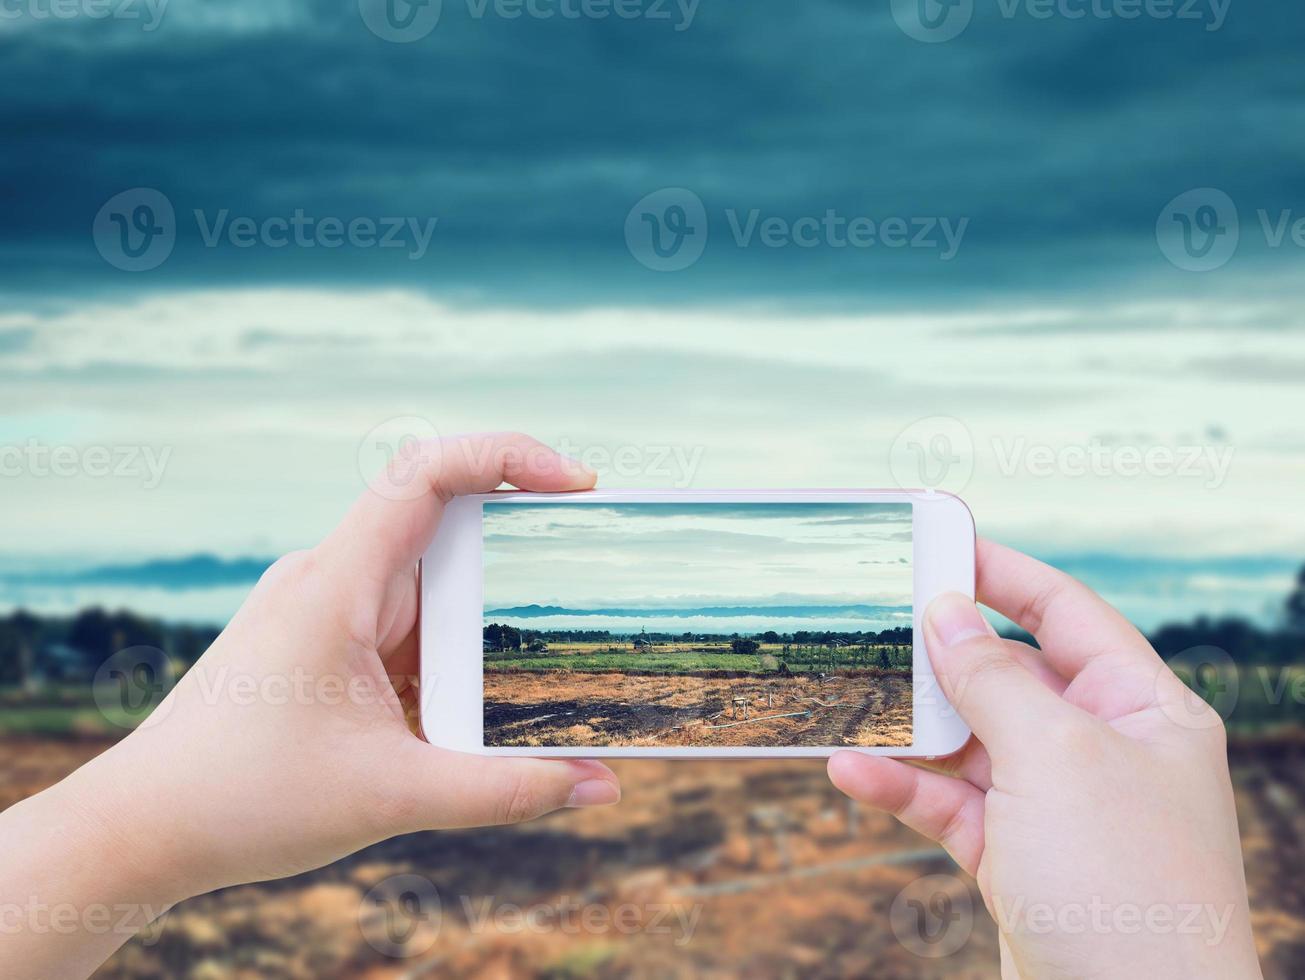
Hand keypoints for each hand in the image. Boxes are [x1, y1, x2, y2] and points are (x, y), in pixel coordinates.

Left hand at [0, 432, 620, 979]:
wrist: (141, 831)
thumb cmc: (243, 801)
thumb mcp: (393, 797)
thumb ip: (505, 792)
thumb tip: (602, 787)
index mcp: (336, 583)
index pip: (427, 472)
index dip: (508, 455)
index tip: (577, 485)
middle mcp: (332, 579)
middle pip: (447, 528)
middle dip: (521, 555)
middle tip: (588, 590)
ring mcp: (327, 610)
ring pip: (431, 586)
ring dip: (485, 621)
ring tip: (539, 672)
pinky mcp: (326, 645)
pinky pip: (408, 627)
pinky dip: (452, 655)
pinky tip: (476, 707)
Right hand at [828, 539, 1260, 979]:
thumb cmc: (1124, 884)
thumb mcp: (1052, 756)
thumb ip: (990, 678)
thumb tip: (944, 611)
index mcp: (1143, 709)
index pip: (1066, 613)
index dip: (1001, 573)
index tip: (936, 544)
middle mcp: (1103, 751)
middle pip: (1008, 675)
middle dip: (941, 655)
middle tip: (873, 622)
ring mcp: (1058, 807)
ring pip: (968, 743)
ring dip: (908, 729)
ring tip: (848, 700)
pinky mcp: (1017, 858)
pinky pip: (949, 804)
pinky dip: (902, 789)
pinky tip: (853, 774)